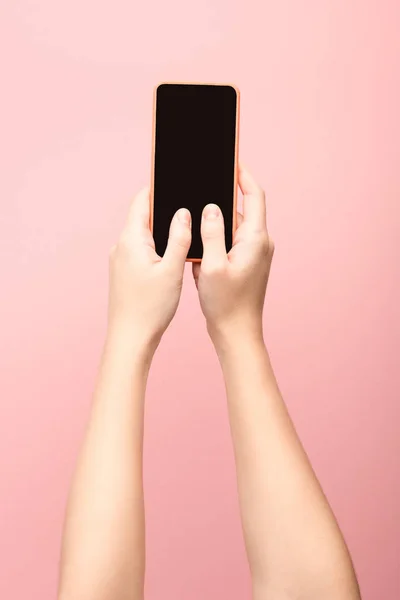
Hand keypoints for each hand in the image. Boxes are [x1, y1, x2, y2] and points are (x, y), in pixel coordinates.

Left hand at [108, 187, 190, 348]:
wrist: (130, 338)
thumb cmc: (150, 307)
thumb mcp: (172, 269)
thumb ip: (179, 238)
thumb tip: (183, 212)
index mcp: (131, 240)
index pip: (141, 202)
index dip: (157, 188)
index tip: (173, 178)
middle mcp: (121, 246)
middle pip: (142, 217)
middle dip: (164, 210)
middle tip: (187, 204)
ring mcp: (120, 260)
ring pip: (143, 236)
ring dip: (161, 231)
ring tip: (184, 230)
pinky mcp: (124, 273)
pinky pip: (141, 251)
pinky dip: (156, 247)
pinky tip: (172, 257)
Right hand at [193, 164, 273, 345]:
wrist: (236, 332)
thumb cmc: (225, 303)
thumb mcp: (211, 265)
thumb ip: (212, 231)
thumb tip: (210, 207)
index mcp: (255, 238)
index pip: (254, 196)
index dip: (244, 176)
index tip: (233, 161)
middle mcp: (260, 243)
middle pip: (242, 210)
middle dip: (222, 201)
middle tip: (202, 190)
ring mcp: (255, 254)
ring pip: (234, 228)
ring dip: (216, 227)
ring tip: (197, 233)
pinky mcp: (247, 264)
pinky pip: (231, 244)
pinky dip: (216, 243)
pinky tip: (201, 256)